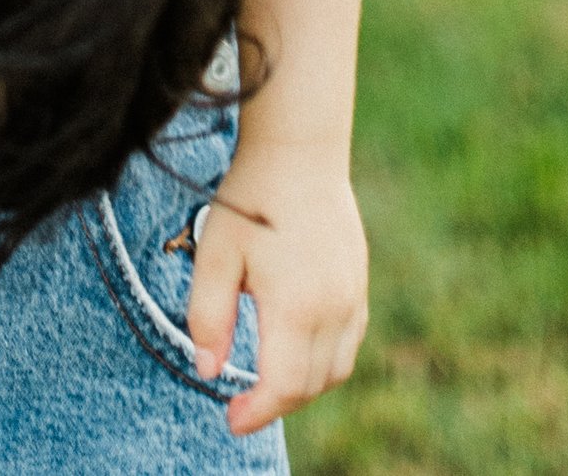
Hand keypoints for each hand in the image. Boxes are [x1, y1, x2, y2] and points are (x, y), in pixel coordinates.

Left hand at [184, 145, 367, 436]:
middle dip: (276, 404)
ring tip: (267, 380)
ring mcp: (353, 296)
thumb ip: (208, 317)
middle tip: (241, 403)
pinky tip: (296, 348)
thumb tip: (208, 370)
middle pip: (311, 387)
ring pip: (336, 370)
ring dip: (303, 387)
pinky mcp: (359, 282)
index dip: (256, 413)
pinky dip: (325, 361)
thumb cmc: (251, 198)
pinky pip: (348, 343)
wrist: (299, 149)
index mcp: (297, 306)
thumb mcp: (214, 254)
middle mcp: (334, 308)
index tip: (230, 418)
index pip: (283, 387)